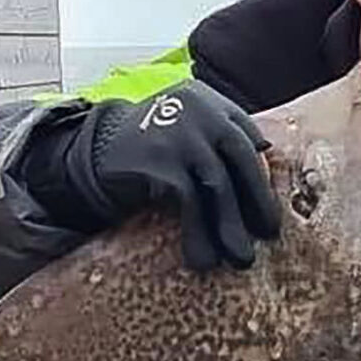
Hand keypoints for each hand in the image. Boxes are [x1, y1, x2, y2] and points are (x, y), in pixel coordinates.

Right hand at [65, 80, 280, 270]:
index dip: (262, 175)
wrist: (91, 152)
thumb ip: (220, 148)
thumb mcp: (187, 135)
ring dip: (232, 227)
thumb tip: (266, 190)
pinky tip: (203, 259)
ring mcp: (178, 134)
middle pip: (242, 158)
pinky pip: (190, 204)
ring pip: (219, 185)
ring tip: (241, 259)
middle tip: (269, 235)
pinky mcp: (159, 162)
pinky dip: (199, 234)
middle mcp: (199, 111)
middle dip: (259, 200)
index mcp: (210, 101)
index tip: (269, 205)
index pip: (249, 137)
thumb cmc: (150, 150)